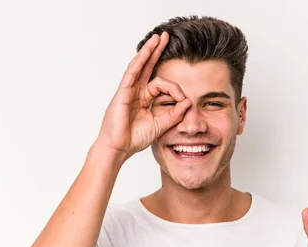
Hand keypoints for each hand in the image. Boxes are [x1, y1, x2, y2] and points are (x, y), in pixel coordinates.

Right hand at [96, 32, 191, 159]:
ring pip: (140, 66)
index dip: (174, 89)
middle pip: (148, 67)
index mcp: (144, 99)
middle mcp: (136, 92)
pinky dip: (139, 62)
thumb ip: (174, 114)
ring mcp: (128, 90)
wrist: (119, 148)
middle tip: (166, 37)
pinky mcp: (122, 92)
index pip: (161, 85)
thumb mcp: (161, 125)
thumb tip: (188, 101)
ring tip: (157, 38)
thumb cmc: (134, 139)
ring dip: (149, 51)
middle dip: (157, 52)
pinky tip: (146, 51)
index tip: (183, 99)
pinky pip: (131, 73)